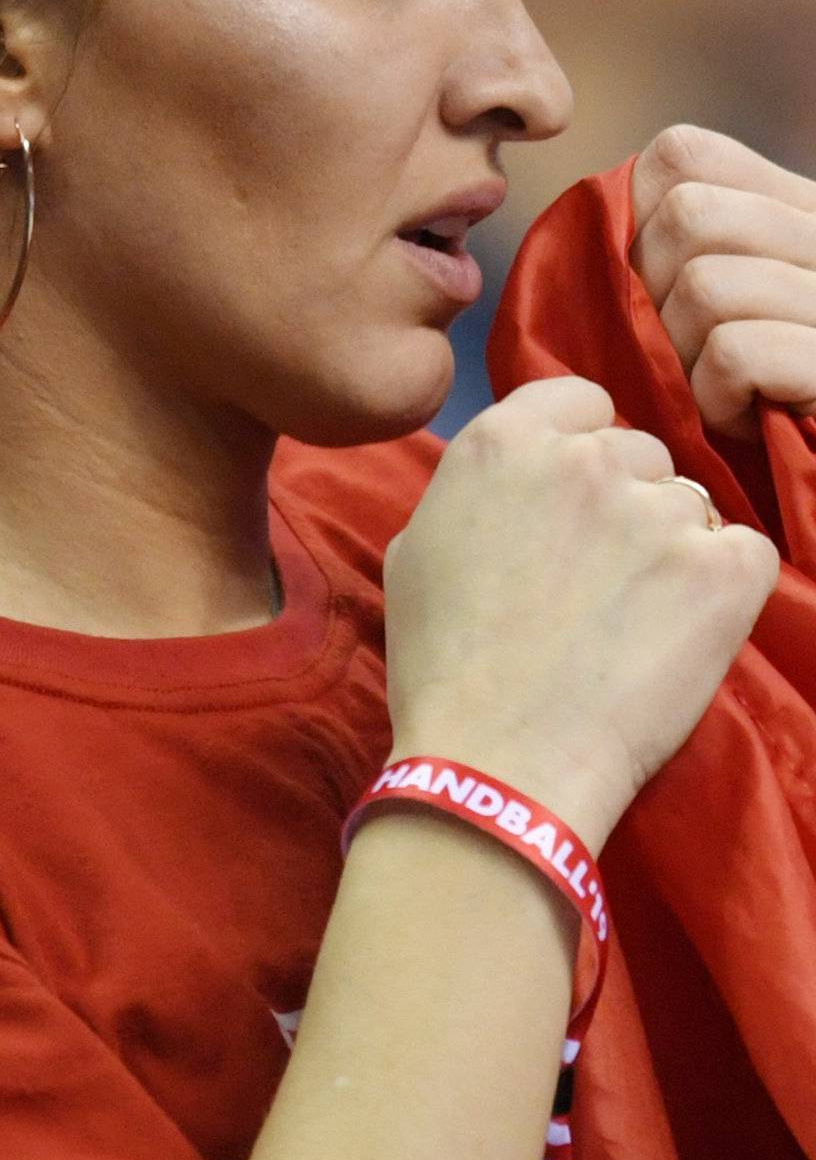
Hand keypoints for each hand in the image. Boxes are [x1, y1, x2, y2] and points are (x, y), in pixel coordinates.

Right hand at [385, 375, 777, 845]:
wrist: (497, 758)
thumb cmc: (442, 666)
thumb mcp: (414, 549)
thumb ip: (472, 491)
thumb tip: (509, 487)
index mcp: (503, 442)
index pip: (580, 400)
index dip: (580, 447)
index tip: (573, 500)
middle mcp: (586, 458)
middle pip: (639, 452)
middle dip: (626, 501)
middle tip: (599, 578)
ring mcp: (660, 510)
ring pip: (690, 505)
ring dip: (670, 548)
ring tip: (632, 621)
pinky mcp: (723, 570)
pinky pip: (744, 553)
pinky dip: (723, 590)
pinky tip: (676, 634)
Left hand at [631, 123, 815, 439]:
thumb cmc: (752, 408)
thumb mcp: (717, 310)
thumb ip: (674, 252)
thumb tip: (598, 219)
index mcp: (802, 206)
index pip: (682, 156)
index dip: (639, 224)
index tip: (659, 293)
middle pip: (689, 216)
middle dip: (660, 299)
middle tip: (693, 360)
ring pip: (705, 283)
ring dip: (688, 359)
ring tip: (724, 395)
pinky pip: (736, 352)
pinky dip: (719, 400)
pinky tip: (750, 424)